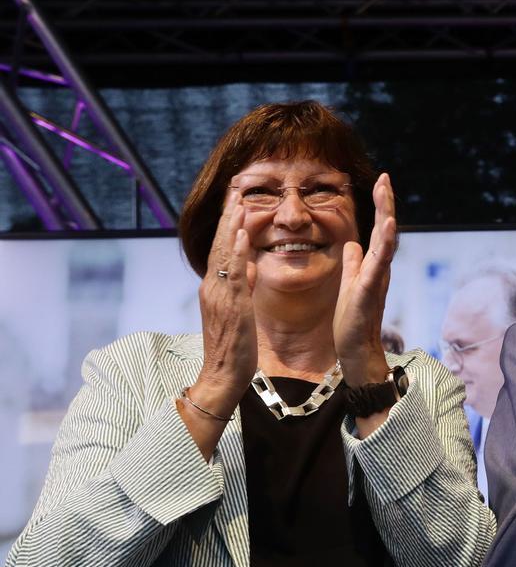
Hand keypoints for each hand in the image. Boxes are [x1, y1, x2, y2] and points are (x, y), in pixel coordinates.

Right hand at [193, 189, 258, 407]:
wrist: (222, 376)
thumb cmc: (233, 348)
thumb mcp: (239, 311)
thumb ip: (243, 287)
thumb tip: (251, 268)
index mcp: (215, 288)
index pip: (222, 249)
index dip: (229, 225)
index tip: (236, 202)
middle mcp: (213, 287)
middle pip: (220, 244)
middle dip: (228, 216)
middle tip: (236, 189)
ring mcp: (219, 295)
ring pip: (225, 254)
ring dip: (232, 226)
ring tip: (239, 202)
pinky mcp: (230, 305)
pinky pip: (234, 274)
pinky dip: (238, 253)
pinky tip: (242, 235)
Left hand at [333, 173, 397, 386]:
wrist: (356, 350)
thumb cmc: (352, 321)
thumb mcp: (349, 284)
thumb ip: (353, 263)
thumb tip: (352, 244)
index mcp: (373, 265)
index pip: (378, 230)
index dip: (380, 206)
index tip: (380, 182)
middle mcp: (380, 268)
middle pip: (386, 230)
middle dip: (385, 203)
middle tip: (385, 178)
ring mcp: (377, 278)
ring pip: (386, 242)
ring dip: (387, 216)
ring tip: (386, 193)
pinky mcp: (369, 290)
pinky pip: (379, 264)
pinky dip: (385, 244)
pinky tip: (388, 227)